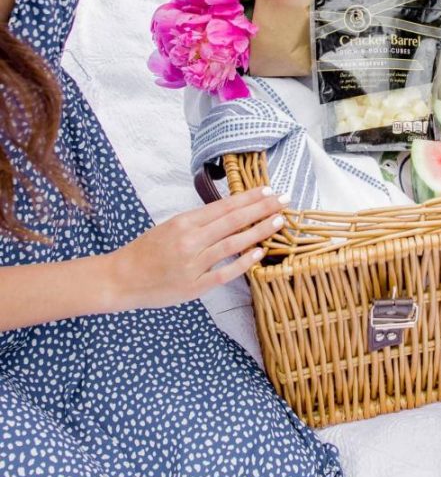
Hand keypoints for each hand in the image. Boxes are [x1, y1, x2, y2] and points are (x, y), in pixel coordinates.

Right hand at [108, 186, 286, 310]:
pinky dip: (242, 262)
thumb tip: (231, 213)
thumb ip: (199, 222)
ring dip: (258, 231)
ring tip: (278, 222)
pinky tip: (259, 253)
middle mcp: (190, 240)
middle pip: (233, 221)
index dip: (249, 198)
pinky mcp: (193, 286)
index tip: (270, 190)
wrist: (120, 278)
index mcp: (184, 222)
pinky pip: (223, 273)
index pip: (224, 206)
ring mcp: (193, 264)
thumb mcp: (170, 227)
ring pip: (232, 244)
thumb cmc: (146, 251)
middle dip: (262, 209)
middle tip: (284, 200)